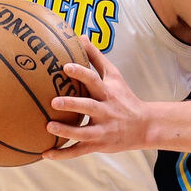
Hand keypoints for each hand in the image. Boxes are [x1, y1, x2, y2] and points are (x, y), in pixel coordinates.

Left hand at [42, 37, 149, 159]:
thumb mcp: (114, 76)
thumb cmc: (124, 97)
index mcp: (107, 92)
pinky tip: (46, 153)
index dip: (80, 73)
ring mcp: (102, 130)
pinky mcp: (98, 145)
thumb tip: (80, 36)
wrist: (144, 126)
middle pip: (89, 107)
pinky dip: (63, 154)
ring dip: (66, 131)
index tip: (65, 66)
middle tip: (54, 101)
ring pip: (83, 132)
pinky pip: (79, 151)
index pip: (94, 80)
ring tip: (49, 126)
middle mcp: (105, 111)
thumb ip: (96, 57)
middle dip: (72, 104)